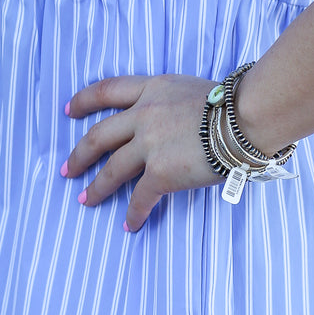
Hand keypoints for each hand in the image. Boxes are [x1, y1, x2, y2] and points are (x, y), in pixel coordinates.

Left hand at [61, 73, 225, 231]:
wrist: (246, 119)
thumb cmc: (234, 105)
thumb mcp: (192, 90)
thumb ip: (172, 103)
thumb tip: (176, 122)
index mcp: (152, 89)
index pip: (107, 90)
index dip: (84, 101)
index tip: (69, 110)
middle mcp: (144, 114)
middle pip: (99, 136)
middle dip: (80, 154)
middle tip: (68, 169)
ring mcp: (149, 144)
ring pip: (112, 169)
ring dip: (97, 188)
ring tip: (85, 200)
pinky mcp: (161, 172)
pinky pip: (140, 198)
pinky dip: (133, 213)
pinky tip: (130, 225)